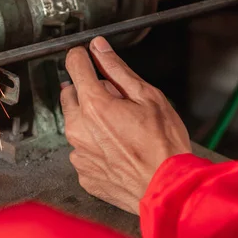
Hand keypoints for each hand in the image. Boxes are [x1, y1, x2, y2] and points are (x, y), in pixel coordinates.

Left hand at [60, 36, 190, 214]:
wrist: (168, 189)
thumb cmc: (163, 145)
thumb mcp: (148, 96)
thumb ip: (117, 70)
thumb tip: (99, 48)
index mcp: (94, 105)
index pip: (74, 65)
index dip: (82, 56)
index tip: (87, 56)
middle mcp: (78, 128)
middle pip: (70, 94)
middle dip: (87, 91)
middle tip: (114, 99)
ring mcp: (78, 153)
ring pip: (75, 123)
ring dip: (90, 120)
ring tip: (119, 129)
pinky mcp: (83, 172)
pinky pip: (82, 150)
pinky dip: (94, 145)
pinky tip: (117, 149)